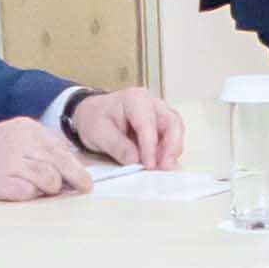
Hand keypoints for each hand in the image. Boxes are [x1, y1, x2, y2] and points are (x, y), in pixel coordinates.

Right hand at [0, 111, 87, 201]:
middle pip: (63, 161)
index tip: (83, 174)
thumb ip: (36, 146)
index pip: (61, 146)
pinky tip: (19, 192)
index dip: (75, 162)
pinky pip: (32, 193)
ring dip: (51, 189)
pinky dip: (31, 196)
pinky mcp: (5, 183)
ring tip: (39, 190)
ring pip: (51, 179)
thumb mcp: (10, 137)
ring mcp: (13, 162)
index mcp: (26, 128)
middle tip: (85, 188)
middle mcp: (22, 141)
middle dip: (78, 177)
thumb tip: (67, 162)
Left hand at [66, 86, 183, 169]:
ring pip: (176, 129)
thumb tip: (135, 161)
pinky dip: (169, 149)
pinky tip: (161, 161)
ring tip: (162, 167)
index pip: (148, 124)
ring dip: (172, 149)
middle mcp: (152, 102)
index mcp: (135, 99)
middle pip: (172, 123)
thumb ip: (117, 146)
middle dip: (171, 147)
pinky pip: (172, 135)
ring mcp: (159, 111)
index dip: (150, 147)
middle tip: (164, 168)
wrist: (92, 113)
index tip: (149, 166)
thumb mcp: (98, 133)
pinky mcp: (161, 122)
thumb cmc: (94, 118)